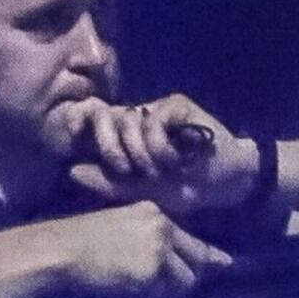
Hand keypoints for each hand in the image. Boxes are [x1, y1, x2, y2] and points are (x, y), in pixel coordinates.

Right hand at [41, 202, 231, 297]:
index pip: (189, 237)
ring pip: (183, 281)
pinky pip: (164, 296)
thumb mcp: (115, 230)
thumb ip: (142, 242)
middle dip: (190, 278)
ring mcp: (161, 248)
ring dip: (166, 294)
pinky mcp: (155, 270)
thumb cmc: (76, 244)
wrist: (63, 252)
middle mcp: (162, 226)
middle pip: (195, 259)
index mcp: (151, 212)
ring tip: (140, 296)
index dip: (207, 253)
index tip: (224, 262)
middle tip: (184, 290)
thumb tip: (162, 266)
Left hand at [55, 93, 264, 220]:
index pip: (95, 119)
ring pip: (129, 120)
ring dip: (140, 152)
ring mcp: (159, 108)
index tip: (76, 140)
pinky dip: (159, 146)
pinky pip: (154, 121)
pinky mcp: (179, 106)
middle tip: (131, 171)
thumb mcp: (142, 191)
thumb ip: (109, 182)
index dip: (83, 126)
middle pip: (108, 117)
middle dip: (113, 148)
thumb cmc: (186, 188)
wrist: (227, 182)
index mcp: (127, 135)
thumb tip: (71, 171)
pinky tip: (175, 160)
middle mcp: (140, 117)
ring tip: (159, 170)